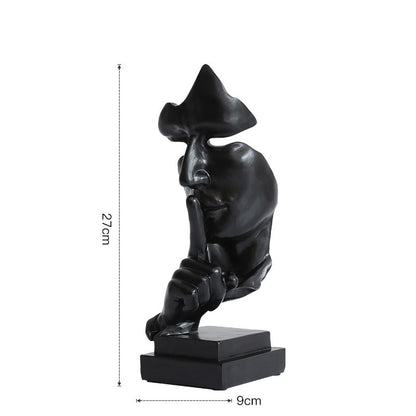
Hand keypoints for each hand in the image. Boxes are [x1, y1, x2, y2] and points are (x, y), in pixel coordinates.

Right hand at [145, 196, 226, 339]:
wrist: (181, 321)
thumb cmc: (200, 302)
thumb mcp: (218, 291)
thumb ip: (227, 283)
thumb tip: (233, 278)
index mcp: (197, 259)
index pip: (197, 235)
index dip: (194, 216)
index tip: (191, 198)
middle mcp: (187, 262)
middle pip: (214, 272)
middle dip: (216, 292)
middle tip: (203, 298)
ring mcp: (180, 272)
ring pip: (207, 283)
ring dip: (207, 299)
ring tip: (197, 302)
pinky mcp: (174, 284)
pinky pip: (196, 292)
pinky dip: (197, 303)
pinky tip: (188, 304)